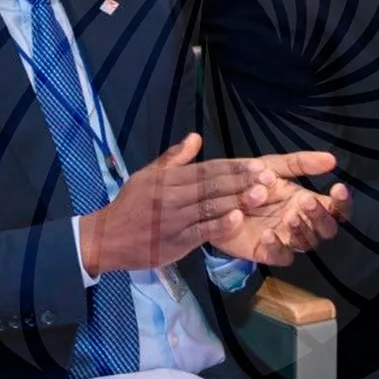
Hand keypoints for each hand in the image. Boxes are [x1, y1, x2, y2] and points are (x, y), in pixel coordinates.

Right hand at [78, 134, 338, 275]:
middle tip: (268, 177)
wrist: (110, 237)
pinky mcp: (177, 241)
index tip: (257, 165)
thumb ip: (173, 159)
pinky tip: (237, 220)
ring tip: (261, 195)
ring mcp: (175, 219)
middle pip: (211, 186)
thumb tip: (195, 137)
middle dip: (241, 181)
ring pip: (210, 207)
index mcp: (167, 178)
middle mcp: (173, 196)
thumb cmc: (131, 205)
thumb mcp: (146, 176)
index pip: (205, 170)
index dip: (232, 168)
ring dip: (237, 200)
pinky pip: (201, 231)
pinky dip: (219, 225)